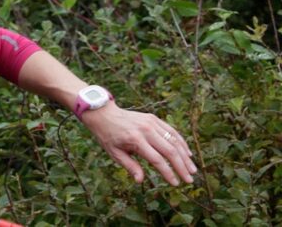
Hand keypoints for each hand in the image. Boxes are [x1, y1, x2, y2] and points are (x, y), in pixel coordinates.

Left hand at [80, 103, 197, 185]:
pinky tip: (187, 154)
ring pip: (174, 141)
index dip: (168, 173)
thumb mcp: (115, 153)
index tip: (175, 183)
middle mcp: (146, 130)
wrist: (104, 114)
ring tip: (192, 170)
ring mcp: (151, 123)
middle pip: (170, 151)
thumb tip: (140, 181)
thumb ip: (129, 166)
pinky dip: (181, 143)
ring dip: (185, 156)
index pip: (157, 159)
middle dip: (181, 167)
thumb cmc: (108, 136)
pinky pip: (172, 131)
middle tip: (190, 180)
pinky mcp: (154, 119)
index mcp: (135, 140)